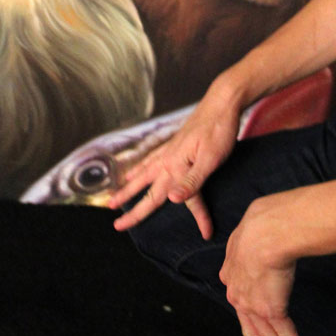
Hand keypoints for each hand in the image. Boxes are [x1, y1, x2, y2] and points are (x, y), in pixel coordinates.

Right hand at [109, 75, 244, 235]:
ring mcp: (168, 151)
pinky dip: (138, 168)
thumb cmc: (219, 131)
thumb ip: (191, 181)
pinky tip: (134, 170)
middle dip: (134, 210)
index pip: (184, 200)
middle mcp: (168, 160)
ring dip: (129, 189)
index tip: (207, 234)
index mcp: (177, 167)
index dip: (199, 218)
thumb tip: (171, 200)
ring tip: (114, 198)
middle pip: (148, 191)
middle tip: (116, 226)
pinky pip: (149, 161)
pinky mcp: (172, 143)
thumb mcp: (210, 159)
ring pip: (143, 175)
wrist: (221, 101)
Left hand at [220, 201, 299, 335]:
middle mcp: (241, 296)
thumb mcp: (243, 234)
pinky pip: (284, 333)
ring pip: (266, 335)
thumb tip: (248, 238)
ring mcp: (256, 306)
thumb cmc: (258, 226)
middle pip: (249, 327)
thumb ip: (244, 243)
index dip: (247, 313)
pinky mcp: (274, 310)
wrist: (266, 232)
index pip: (241, 301)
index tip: (251, 322)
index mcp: (233, 276)